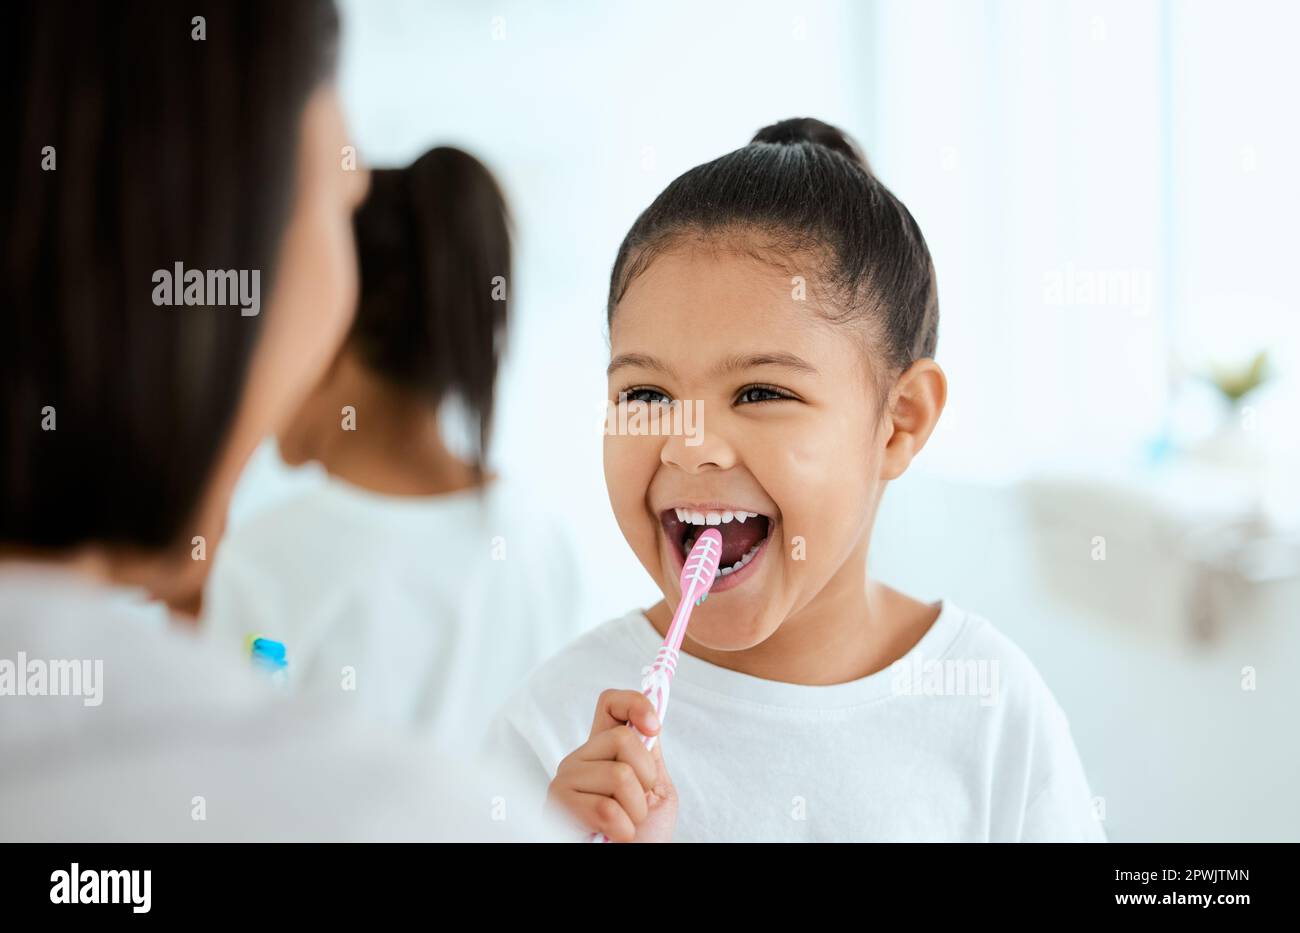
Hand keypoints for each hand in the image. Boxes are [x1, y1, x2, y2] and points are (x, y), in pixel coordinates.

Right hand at [546, 689, 677, 841]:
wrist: (632, 864)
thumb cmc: (645, 835)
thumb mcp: (656, 790)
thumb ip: (650, 755)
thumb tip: (649, 721)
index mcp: (604, 751)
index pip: (610, 703)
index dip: (635, 704)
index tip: (653, 727)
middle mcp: (580, 759)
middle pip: (623, 737)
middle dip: (645, 777)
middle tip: (636, 803)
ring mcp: (565, 780)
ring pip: (619, 775)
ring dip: (635, 810)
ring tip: (624, 824)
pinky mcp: (558, 804)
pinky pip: (607, 809)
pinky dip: (623, 830)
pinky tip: (613, 836)